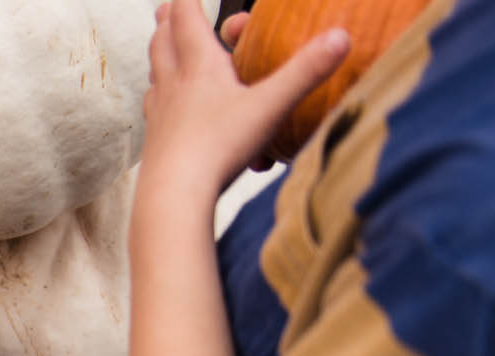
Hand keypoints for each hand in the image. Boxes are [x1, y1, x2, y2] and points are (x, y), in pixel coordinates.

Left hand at [140, 0, 349, 197]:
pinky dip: (157, 99)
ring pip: (155, 76)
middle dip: (167, 23)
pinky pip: (153, 112)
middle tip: (167, 10)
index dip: (187, 1)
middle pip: (163, 43)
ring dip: (159, 58)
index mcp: (199, 67)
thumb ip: (305, 72)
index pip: (186, 19)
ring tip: (162, 50)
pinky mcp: (154, 143)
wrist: (173, 196)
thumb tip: (341, 37)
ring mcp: (159, 115)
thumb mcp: (271, 106)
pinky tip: (161, 108)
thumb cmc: (218, 149)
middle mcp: (173, 85)